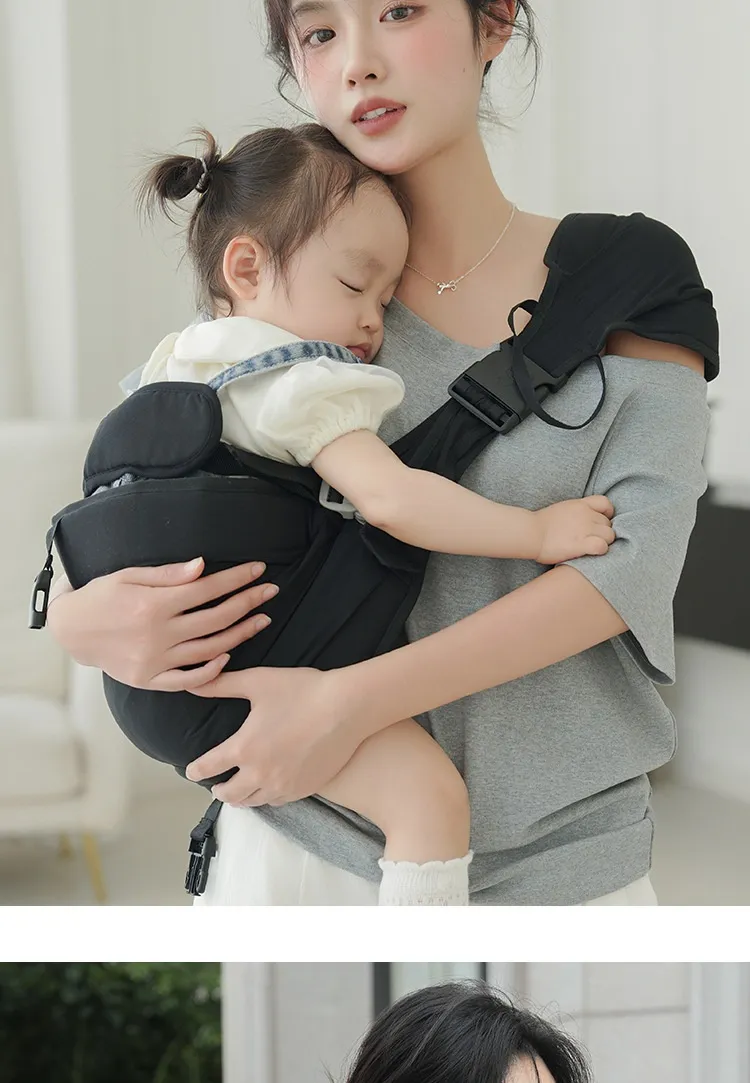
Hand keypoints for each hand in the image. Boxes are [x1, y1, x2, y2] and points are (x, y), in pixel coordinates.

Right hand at [46, 558, 277, 690]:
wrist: (71, 631)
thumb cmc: (100, 596)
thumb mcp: (128, 575)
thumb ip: (167, 574)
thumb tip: (203, 566)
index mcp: (153, 604)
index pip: (207, 589)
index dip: (236, 578)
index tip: (258, 569)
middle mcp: (157, 635)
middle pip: (216, 618)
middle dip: (248, 602)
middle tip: (270, 591)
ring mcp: (155, 661)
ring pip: (210, 649)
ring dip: (241, 634)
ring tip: (262, 620)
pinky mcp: (150, 680)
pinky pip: (188, 679)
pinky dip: (212, 669)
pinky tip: (230, 655)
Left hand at [185, 667, 362, 806]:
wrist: (347, 708)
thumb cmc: (302, 691)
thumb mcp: (257, 682)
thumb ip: (221, 685)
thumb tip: (192, 683)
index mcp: (244, 748)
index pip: (208, 767)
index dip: (195, 770)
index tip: (191, 771)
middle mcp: (260, 773)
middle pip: (228, 794)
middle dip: (217, 789)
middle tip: (215, 785)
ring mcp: (283, 785)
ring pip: (252, 802)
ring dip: (241, 797)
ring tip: (239, 790)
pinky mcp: (304, 789)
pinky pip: (277, 801)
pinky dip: (266, 797)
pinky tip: (267, 788)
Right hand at [532, 495, 615, 563]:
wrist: (530, 532)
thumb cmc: (539, 524)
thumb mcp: (560, 510)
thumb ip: (574, 513)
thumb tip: (580, 521)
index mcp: (580, 505)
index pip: (605, 503)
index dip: (607, 514)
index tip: (599, 522)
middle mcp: (585, 515)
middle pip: (608, 523)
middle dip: (602, 532)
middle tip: (591, 540)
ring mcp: (585, 529)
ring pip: (609, 535)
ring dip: (604, 542)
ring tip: (591, 548)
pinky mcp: (582, 544)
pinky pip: (603, 546)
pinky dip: (600, 550)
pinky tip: (591, 553)